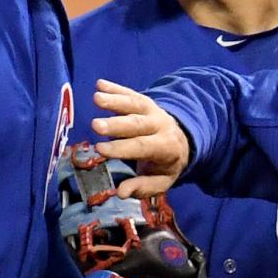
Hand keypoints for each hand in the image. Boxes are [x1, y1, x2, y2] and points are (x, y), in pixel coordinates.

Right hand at [89, 79, 193, 196]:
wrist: (182, 141)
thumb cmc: (164, 165)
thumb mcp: (161, 182)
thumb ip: (143, 187)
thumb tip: (121, 192)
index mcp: (166, 147)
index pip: (142, 147)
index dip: (122, 148)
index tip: (101, 149)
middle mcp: (160, 125)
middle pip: (138, 123)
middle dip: (116, 124)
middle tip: (96, 125)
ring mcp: (153, 110)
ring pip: (135, 104)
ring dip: (115, 100)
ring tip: (97, 98)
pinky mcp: (145, 101)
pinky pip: (131, 93)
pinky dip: (116, 88)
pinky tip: (100, 84)